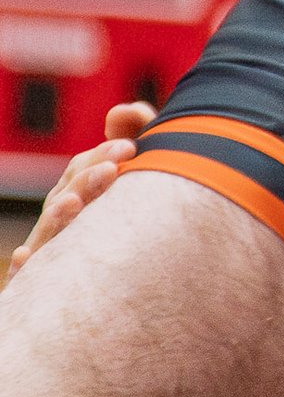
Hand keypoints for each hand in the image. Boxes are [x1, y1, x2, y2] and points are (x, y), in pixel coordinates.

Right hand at [8, 102, 153, 280]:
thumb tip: (124, 110)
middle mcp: (66, 221)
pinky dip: (22, 267)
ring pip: (52, 231)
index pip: (83, 171)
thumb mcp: (145, 172)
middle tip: (115, 168)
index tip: (130, 148)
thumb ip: (136, 133)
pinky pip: (28, 277)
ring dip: (59, 216)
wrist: (149, 286)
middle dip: (87, 181)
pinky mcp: (48, 284)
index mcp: (81, 195)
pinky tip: (24, 256)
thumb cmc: (144, 219)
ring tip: (74, 202)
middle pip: (67, 197)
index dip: (102, 157)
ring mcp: (55, 250)